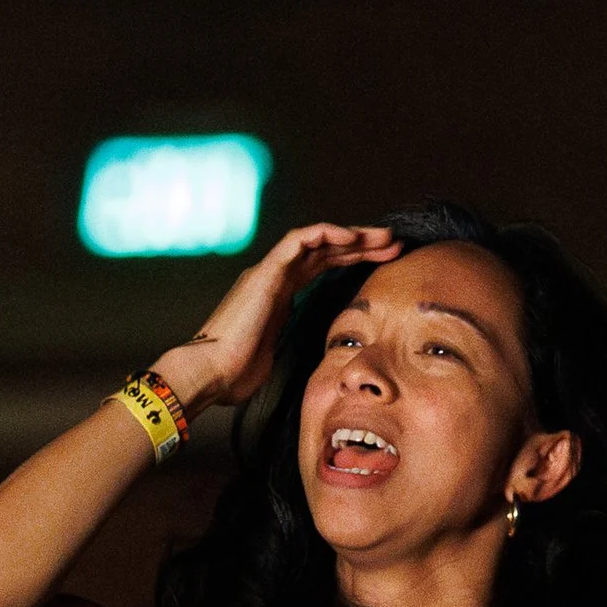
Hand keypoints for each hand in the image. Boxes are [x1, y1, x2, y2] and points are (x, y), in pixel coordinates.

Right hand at [153, 222, 398, 413]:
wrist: (212, 372)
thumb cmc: (239, 372)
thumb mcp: (281, 354)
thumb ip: (298, 341)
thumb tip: (323, 353)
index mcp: (281, 294)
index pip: (323, 266)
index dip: (355, 260)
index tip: (386, 261)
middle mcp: (276, 276)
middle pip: (325, 250)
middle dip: (361, 244)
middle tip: (394, 242)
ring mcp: (270, 271)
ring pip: (317, 239)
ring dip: (351, 235)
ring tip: (383, 237)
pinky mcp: (266, 272)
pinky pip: (298, 240)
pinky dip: (325, 233)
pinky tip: (351, 236)